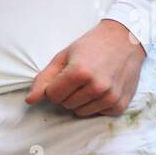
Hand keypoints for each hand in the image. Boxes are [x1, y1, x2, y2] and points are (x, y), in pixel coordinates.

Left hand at [26, 20, 146, 116]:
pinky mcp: (119, 105)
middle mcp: (96, 87)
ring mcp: (110, 97)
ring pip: (80, 112)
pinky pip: (97, 114)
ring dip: (80, 100)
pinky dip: (96, 104)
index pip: (52, 96)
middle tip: (79, 76)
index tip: (63, 75)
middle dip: (67, 93)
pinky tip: (102, 88)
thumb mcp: (64, 56)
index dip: (54, 86)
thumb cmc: (92, 46)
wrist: (125, 40)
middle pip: (66, 104)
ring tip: (90, 82)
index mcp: (79, 72)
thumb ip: (44, 79)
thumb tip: (30, 101)